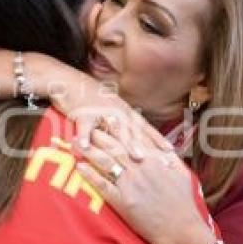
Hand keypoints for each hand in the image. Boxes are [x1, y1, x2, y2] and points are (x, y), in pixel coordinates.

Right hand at [49, 77, 172, 161]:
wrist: (71, 82)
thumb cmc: (92, 99)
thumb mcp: (113, 109)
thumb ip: (124, 124)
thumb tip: (139, 141)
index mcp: (126, 112)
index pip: (146, 128)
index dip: (159, 141)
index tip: (172, 154)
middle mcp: (118, 111)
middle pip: (135, 131)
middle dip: (150, 147)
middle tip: (161, 161)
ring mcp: (101, 112)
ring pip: (116, 129)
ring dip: (126, 142)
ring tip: (134, 156)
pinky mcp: (83, 114)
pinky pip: (85, 127)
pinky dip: (85, 137)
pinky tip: (85, 149)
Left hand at [75, 128, 215, 243]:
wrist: (180, 230)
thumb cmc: (183, 204)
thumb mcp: (181, 175)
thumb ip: (171, 160)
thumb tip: (164, 149)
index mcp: (154, 161)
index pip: (131, 140)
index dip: (118, 129)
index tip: (107, 119)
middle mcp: (140, 169)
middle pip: (114, 148)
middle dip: (99, 136)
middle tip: (86, 126)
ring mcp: (130, 185)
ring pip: (105, 162)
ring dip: (89, 151)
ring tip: (76, 143)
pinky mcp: (122, 201)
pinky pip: (102, 185)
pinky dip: (90, 175)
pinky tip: (79, 167)